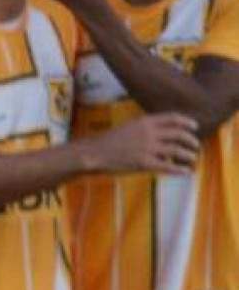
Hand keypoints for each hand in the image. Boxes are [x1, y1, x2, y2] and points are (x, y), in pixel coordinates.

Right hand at [81, 111, 199, 175]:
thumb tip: (164, 134)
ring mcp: (147, 148)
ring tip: (193, 159)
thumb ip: (146, 128)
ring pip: (177, 151)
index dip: (187, 122)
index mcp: (145, 121)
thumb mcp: (129, 127)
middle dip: (191, 140)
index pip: (173, 118)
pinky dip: (180, 170)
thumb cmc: (109, 141)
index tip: (195, 127)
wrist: (93, 152)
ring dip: (189, 155)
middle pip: (179, 134)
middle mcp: (149, 133)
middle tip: (195, 146)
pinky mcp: (143, 163)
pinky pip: (168, 166)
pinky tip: (186, 172)